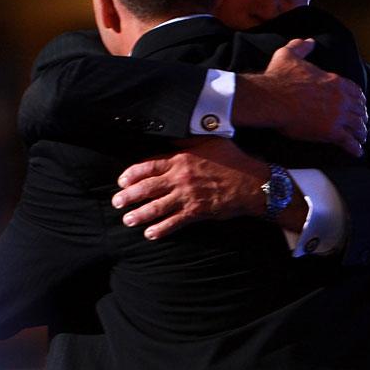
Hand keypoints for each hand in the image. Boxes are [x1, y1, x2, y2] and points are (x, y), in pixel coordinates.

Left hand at [111, 138, 268, 239]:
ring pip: (157, 207)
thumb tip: (169, 135)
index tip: (121, 181)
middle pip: (147, 188)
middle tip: (117, 202)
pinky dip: (161, 229)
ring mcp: (188, 196)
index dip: (132, 174)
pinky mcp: (197, 211)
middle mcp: (181, 177)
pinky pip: (174, 222)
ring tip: (127, 220)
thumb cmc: (232, 160)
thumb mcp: (208, 141)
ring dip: (139, 215)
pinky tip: (150, 234)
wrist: (253, 183)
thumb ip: (186, 140)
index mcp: (181, 159)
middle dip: (129, 196)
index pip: (149, 165)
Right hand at [234, 38, 367, 155]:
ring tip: (360, 138)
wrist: (270, 98)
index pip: (356, 91)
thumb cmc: (278, 78)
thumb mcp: (288, 55)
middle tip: (360, 123)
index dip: (359, 99)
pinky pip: (348, 141)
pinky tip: (356, 152)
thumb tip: (308, 41)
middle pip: (359, 109)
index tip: (358, 105)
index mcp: (334, 81)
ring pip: (357, 125)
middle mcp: (340, 98)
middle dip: (361, 117)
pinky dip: (355, 147)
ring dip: (360, 132)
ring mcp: (337, 116)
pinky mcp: (330, 132)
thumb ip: (300, 46)